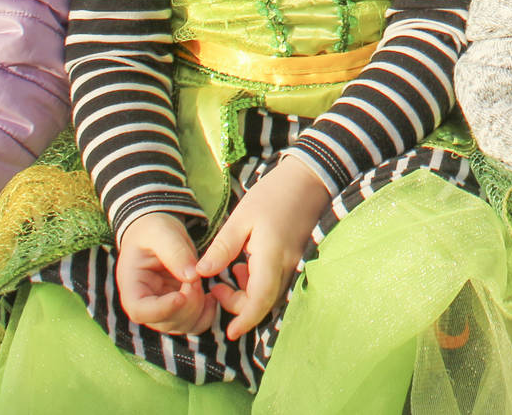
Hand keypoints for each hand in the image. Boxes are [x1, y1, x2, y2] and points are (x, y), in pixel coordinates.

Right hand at [115, 212, 214, 334]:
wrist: (157, 230)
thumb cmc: (154, 229)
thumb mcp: (162, 232)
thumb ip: (175, 252)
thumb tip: (192, 276)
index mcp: (132, 285)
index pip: (140, 310)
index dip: (162, 309)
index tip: (182, 295)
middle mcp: (144, 303)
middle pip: (163, 322)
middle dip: (186, 305)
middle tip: (196, 280)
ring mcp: (162, 308)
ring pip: (181, 326)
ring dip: (197, 309)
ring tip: (200, 282)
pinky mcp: (178, 308)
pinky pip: (194, 323)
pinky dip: (207, 315)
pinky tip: (212, 297)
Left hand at [195, 156, 329, 340]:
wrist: (309, 178)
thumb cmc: (273, 194)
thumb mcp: (241, 218)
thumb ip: (222, 248)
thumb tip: (201, 273)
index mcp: (271, 258)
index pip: (259, 301)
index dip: (244, 320)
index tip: (229, 334)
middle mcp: (288, 267)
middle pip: (265, 303)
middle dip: (240, 306)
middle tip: (217, 289)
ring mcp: (296, 263)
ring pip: (272, 293)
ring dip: (250, 293)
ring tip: (231, 273)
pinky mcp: (298, 258)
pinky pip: (278, 281)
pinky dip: (259, 282)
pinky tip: (246, 265)